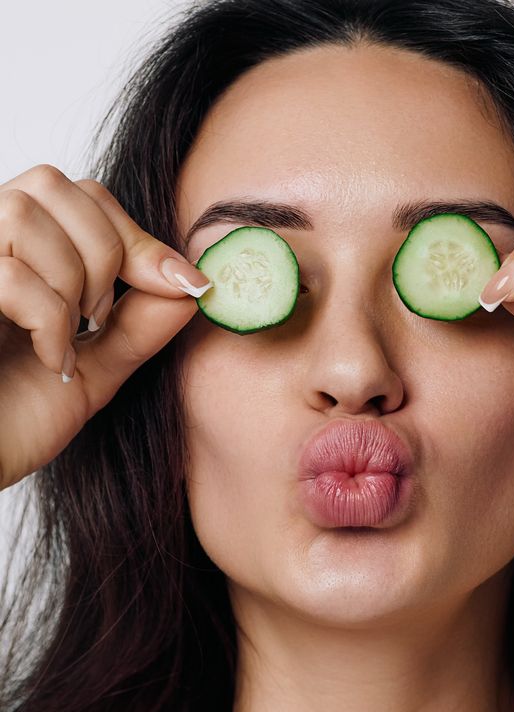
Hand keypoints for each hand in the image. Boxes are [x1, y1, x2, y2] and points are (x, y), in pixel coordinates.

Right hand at [0, 164, 211, 490]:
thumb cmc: (14, 421)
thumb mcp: (94, 369)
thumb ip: (139, 326)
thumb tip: (192, 285)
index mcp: (16, 254)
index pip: (82, 194)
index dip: (134, 235)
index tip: (179, 284)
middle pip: (53, 185)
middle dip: (103, 251)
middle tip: (100, 317)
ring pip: (24, 215)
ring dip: (70, 283)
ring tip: (68, 338)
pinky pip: (9, 275)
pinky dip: (47, 321)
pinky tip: (48, 360)